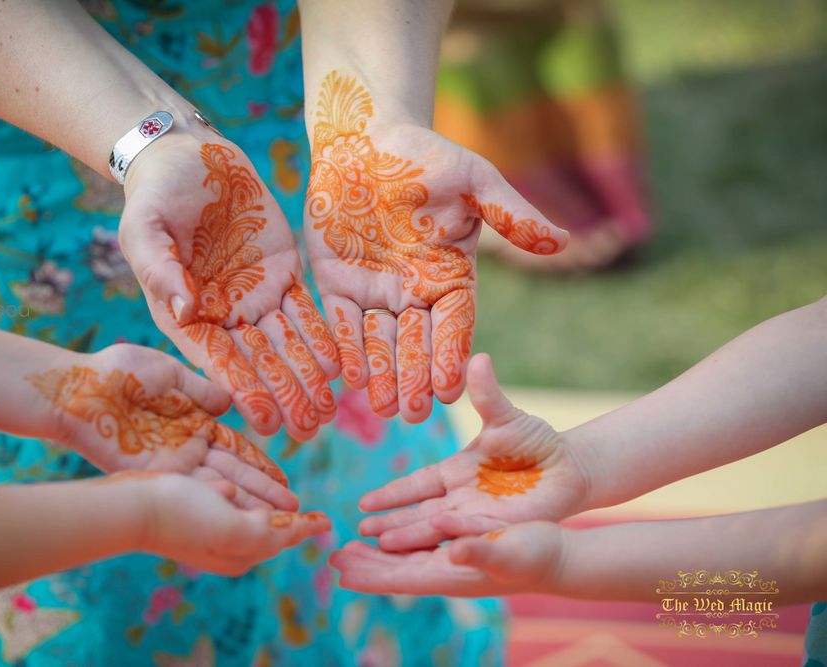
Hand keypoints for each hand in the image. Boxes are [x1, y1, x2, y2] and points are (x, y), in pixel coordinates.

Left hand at [27, 343, 296, 509]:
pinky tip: (241, 509)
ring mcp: (169, 463)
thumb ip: (200, 391)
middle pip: (232, 472)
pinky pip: (190, 487)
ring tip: (276, 518)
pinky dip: (216, 498)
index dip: (260, 463)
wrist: (78, 387)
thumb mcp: (169, 373)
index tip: (284, 478)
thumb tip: (231, 403)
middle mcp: (186, 447)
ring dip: (245, 502)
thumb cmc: (119, 372)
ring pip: (216, 486)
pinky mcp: (151, 474)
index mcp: (193, 422)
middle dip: (262, 491)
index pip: (235, 447)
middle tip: (293, 508)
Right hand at [119, 129, 339, 440]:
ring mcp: (255, 296)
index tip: (266, 420)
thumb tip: (184, 311)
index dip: (244, 389)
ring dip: (307, 376)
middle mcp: (223, 315)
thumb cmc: (157, 194)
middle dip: (284, 394)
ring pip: (287, 344)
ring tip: (329, 409)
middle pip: (259, 361)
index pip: (218, 359)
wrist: (190, 156)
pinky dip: (321, 336)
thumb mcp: (145, 227)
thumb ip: (160, 270)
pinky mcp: (282, 274)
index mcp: (184, 314)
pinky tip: (338, 363)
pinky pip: (306, 311)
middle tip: (310, 428)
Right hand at [125, 472, 331, 576]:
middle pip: (265, 522)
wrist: (134, 505)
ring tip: (273, 500)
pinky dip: (228, 485)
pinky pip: (219, 489)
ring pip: (244, 503)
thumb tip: (279, 526)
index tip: (326, 522)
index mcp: (240, 552)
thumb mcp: (236, 531)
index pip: (281, 537)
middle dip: (284, 517)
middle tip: (310, 516)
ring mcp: (207, 520)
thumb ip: (266, 532)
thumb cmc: (187, 518)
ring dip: (258, 498)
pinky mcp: (191, 500)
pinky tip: (220, 483)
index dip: (304, 528)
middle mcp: (225, 539)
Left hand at [305, 71, 568, 421]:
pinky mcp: (335, 281)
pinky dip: (345, 346)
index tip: (450, 390)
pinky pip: (340, 321)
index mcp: (450, 274)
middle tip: (414, 415)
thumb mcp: (472, 181)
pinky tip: (348, 376)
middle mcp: (413, 290)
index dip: (450, 356)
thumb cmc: (425, 155)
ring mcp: (373, 290)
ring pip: (379, 342)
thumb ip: (510, 214)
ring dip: (382, 376)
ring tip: (384, 410)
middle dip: (415, 379)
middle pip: (416, 343)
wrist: (366, 137)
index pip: (454, 324)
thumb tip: (561, 242)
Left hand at [330, 522, 562, 595]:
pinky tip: (390, 534)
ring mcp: (453, 559)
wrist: (559, 556)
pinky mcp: (460, 545)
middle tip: (332, 558)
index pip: (401, 578)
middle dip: (364, 565)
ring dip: (376, 554)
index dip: (370, 575)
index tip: (341, 572)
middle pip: (395, 570)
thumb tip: (452, 550)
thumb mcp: (509, 549)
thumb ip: (481, 549)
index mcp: (452, 574)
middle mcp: (447, 569)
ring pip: (404, 557)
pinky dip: (399, 539)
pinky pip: (421, 544)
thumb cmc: (538, 556)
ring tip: (350, 547)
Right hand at [357, 354, 590, 549]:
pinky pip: (474, 536)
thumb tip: (476, 357)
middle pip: (419, 513)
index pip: (416, 485)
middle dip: (390, 522)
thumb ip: (486, 394)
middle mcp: (461, 498)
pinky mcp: (501, 530)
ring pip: (440, 530)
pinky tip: (432, 545)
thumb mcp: (505, 417)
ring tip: (382, 547)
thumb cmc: (535, 441)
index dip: (391, 494)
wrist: (570, 466)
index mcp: (455, 472)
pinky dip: (454, 539)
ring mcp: (479, 516)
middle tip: (360, 531)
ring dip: (412, 537)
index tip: (364, 502)